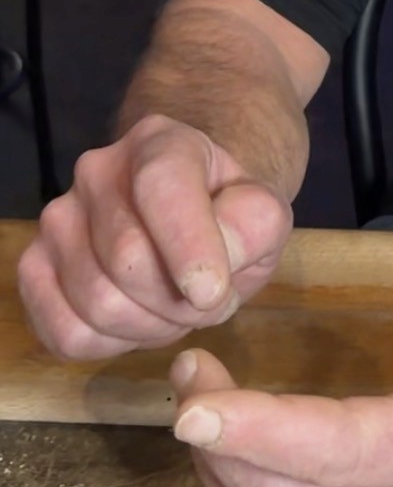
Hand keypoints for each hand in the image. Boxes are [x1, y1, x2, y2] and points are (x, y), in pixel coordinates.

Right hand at [17, 114, 291, 359]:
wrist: (192, 215)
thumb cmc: (228, 214)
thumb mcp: (264, 212)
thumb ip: (254, 226)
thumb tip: (206, 276)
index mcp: (160, 142)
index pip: (160, 186)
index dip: (187, 246)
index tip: (211, 292)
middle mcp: (97, 171)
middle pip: (127, 259)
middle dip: (179, 301)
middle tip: (207, 299)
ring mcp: (59, 218)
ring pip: (96, 302)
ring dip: (150, 326)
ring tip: (176, 307)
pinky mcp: (34, 267)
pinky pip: (65, 332)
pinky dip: (110, 345)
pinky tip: (138, 321)